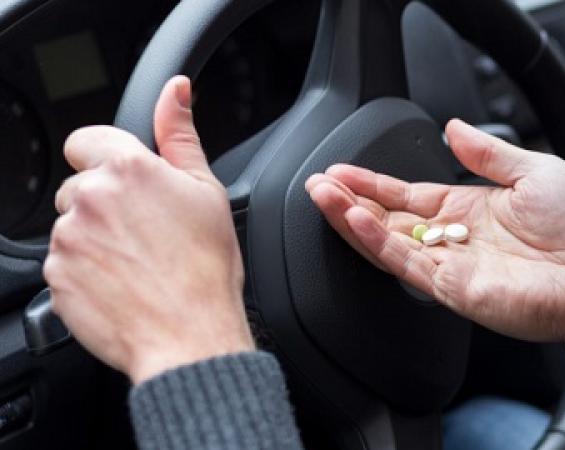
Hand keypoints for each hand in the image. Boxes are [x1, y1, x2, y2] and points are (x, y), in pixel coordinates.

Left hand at [44, 76, 253, 384]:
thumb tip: (175, 91)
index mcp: (128, 167)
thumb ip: (180, 135)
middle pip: (79, 185)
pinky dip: (85, 270)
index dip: (109, 161)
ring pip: (72, 225)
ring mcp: (67, 237)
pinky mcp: (55, 275)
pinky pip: (63, 262)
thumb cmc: (206, 268)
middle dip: (104, 202)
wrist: (189, 334)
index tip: (130, 186)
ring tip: (137, 262)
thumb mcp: (207, 191)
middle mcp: (89, 196)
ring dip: (95, 237)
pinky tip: (121, 283)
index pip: (87, 140)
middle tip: (145, 232)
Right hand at [306, 120, 564, 346]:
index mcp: (471, 210)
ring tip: (324, 198)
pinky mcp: (456, 288)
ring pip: (390, 242)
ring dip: (354, 220)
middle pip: (391, 220)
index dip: (375, 184)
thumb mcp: (534, 171)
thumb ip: (488, 153)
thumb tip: (454, 128)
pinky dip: (379, 243)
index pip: (410, 196)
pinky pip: (408, 264)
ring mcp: (453, 266)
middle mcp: (456, 240)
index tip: (343, 172)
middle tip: (320, 184)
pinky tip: (357, 222)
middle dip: (353, 202)